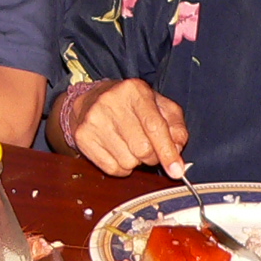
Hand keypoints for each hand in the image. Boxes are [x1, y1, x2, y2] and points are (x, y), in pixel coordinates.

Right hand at [66, 79, 188, 177]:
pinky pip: (112, 168)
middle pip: (142, 149)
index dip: (168, 152)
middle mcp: (111, 102)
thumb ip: (175, 126)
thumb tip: (178, 150)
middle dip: (152, 156)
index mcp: (134, 90)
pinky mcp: (82, 137)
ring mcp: (94, 120)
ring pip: (127, 162)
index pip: (155, 127)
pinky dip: (121, 167)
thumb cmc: (130, 105)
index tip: (176, 170)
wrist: (90, 100)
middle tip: (149, 149)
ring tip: (130, 145)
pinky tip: (118, 151)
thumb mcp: (158, 106)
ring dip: (135, 161)